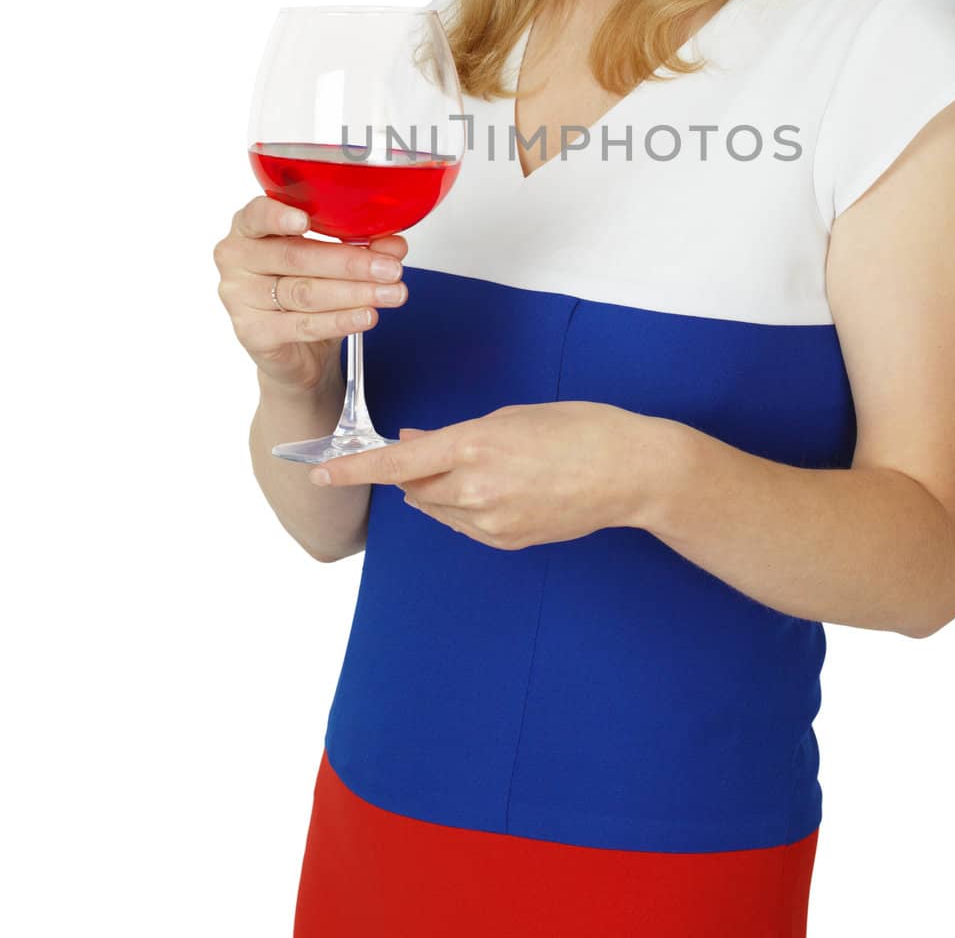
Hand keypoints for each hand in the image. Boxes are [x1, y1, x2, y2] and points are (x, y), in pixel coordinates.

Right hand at [213, 195, 408, 395]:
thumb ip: (361, 246)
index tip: (306, 220)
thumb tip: (393, 244)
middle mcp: (238, 259)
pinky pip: (303, 324)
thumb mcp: (332, 262)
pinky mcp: (253, 333)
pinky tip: (366, 315)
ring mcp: (240, 298)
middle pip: (296, 257)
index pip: (257, 216)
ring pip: (304, 292)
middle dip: (350, 263)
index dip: (279, 217)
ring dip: (354, 292)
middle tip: (389, 268)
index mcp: (250, 228)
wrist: (295, 349)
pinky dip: (341, 320)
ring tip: (389, 293)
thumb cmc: (304, 289)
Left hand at [309, 401, 659, 548]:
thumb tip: (415, 444)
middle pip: (414, 488)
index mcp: (474, 446)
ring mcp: (491, 522)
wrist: (629, 471)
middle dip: (413, 472)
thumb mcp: (511, 417)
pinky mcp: (507, 542)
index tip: (320, 473)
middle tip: (433, 451)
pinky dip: (465, 508)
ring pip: (438, 509)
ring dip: (440, 490)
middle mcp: (476, 489)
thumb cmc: (579, 429)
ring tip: (483, 468)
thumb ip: (455, 436)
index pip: (396, 464)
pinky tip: (499, 490)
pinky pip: (465, 526)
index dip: (353, 469)